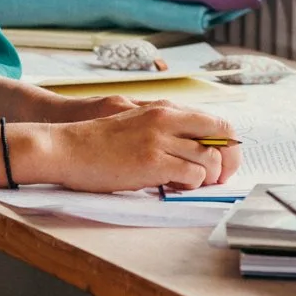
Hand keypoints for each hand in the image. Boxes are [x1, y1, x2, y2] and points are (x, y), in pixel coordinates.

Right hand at [35, 101, 240, 194]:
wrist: (67, 148)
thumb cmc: (98, 141)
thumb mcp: (137, 122)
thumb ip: (165, 128)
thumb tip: (195, 147)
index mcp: (164, 109)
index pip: (216, 121)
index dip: (226, 144)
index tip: (221, 161)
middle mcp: (166, 119)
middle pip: (222, 136)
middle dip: (228, 161)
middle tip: (217, 178)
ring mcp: (160, 140)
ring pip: (210, 160)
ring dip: (206, 177)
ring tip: (187, 184)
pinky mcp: (153, 163)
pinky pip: (193, 176)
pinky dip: (191, 186)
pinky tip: (174, 187)